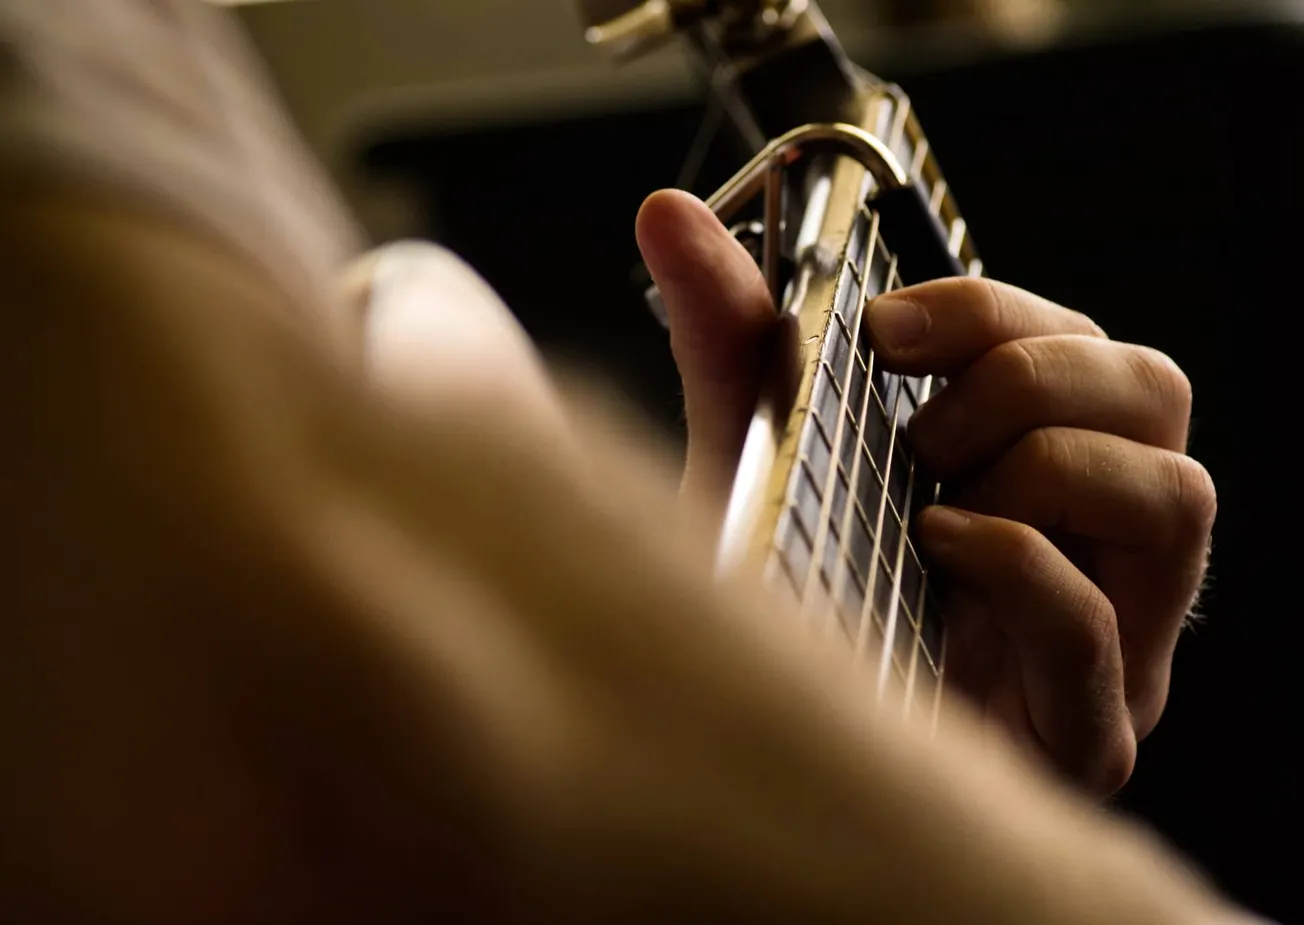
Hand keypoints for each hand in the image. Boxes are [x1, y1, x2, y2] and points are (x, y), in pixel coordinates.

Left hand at [635, 189, 1215, 794]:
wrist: (737, 734)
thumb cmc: (775, 594)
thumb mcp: (754, 452)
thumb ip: (730, 337)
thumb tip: (669, 216)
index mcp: (1035, 463)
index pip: (1086, 344)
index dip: (997, 312)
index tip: (886, 327)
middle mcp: (1088, 541)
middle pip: (1156, 394)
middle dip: (1029, 374)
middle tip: (916, 420)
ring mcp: (1105, 640)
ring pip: (1176, 499)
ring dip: (1046, 462)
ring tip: (931, 491)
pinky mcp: (1079, 731)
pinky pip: (1100, 628)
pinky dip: (1018, 566)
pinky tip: (939, 548)